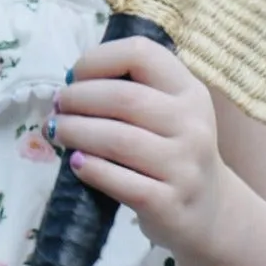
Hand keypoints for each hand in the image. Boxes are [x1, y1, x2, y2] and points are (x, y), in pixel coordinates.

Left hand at [51, 37, 229, 254]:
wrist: (208, 210)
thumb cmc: (174, 153)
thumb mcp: (171, 114)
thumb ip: (133, 92)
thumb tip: (70, 86)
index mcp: (190, 92)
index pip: (141, 55)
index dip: (98, 60)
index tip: (74, 77)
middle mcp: (193, 125)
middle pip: (123, 99)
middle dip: (77, 99)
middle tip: (57, 108)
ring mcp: (183, 166)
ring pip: (117, 140)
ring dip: (75, 133)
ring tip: (56, 132)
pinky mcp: (168, 203)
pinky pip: (118, 180)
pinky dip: (90, 169)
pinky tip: (76, 163)